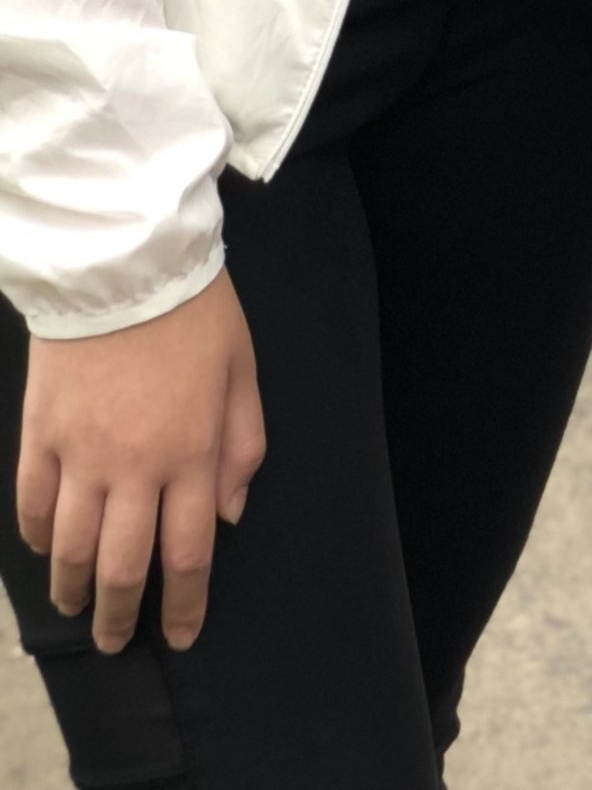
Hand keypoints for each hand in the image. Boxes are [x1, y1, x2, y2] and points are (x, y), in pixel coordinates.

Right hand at [17, 271, 264, 652]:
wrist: (125, 265)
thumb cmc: (196, 313)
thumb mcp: (243, 371)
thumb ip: (242, 446)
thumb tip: (229, 514)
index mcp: (191, 453)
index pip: (188, 552)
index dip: (184, 604)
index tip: (182, 635)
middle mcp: (133, 467)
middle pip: (123, 565)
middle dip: (121, 615)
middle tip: (117, 642)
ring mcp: (79, 455)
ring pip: (72, 548)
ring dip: (74, 589)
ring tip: (79, 608)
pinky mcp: (39, 435)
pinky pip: (34, 505)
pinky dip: (41, 537)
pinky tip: (49, 549)